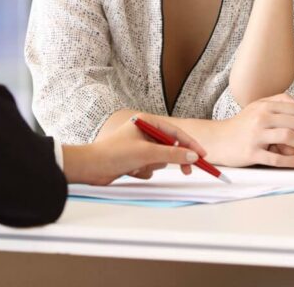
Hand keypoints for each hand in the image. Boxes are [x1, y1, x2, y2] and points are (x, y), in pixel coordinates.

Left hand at [64, 114, 204, 184]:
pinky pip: (150, 167)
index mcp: (147, 122)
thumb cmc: (114, 154)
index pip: (175, 132)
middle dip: (174, 159)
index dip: (190, 144)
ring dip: (152, 166)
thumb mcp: (147, 153)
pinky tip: (131, 171)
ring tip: (138, 166)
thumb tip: (193, 156)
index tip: (202, 155)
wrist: (90, 168)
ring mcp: (140, 146)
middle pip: (170, 146)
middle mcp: (144, 132)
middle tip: (187, 171)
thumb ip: (172, 154)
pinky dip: (143, 171)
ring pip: (160, 159)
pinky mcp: (135, 160)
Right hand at [210, 94, 293, 167]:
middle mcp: (261, 119)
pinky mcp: (252, 153)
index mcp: (264, 106)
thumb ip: (280, 101)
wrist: (218, 140)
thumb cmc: (241, 124)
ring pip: (288, 137)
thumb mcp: (258, 106)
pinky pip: (277, 159)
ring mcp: (256, 136)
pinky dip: (293, 161)